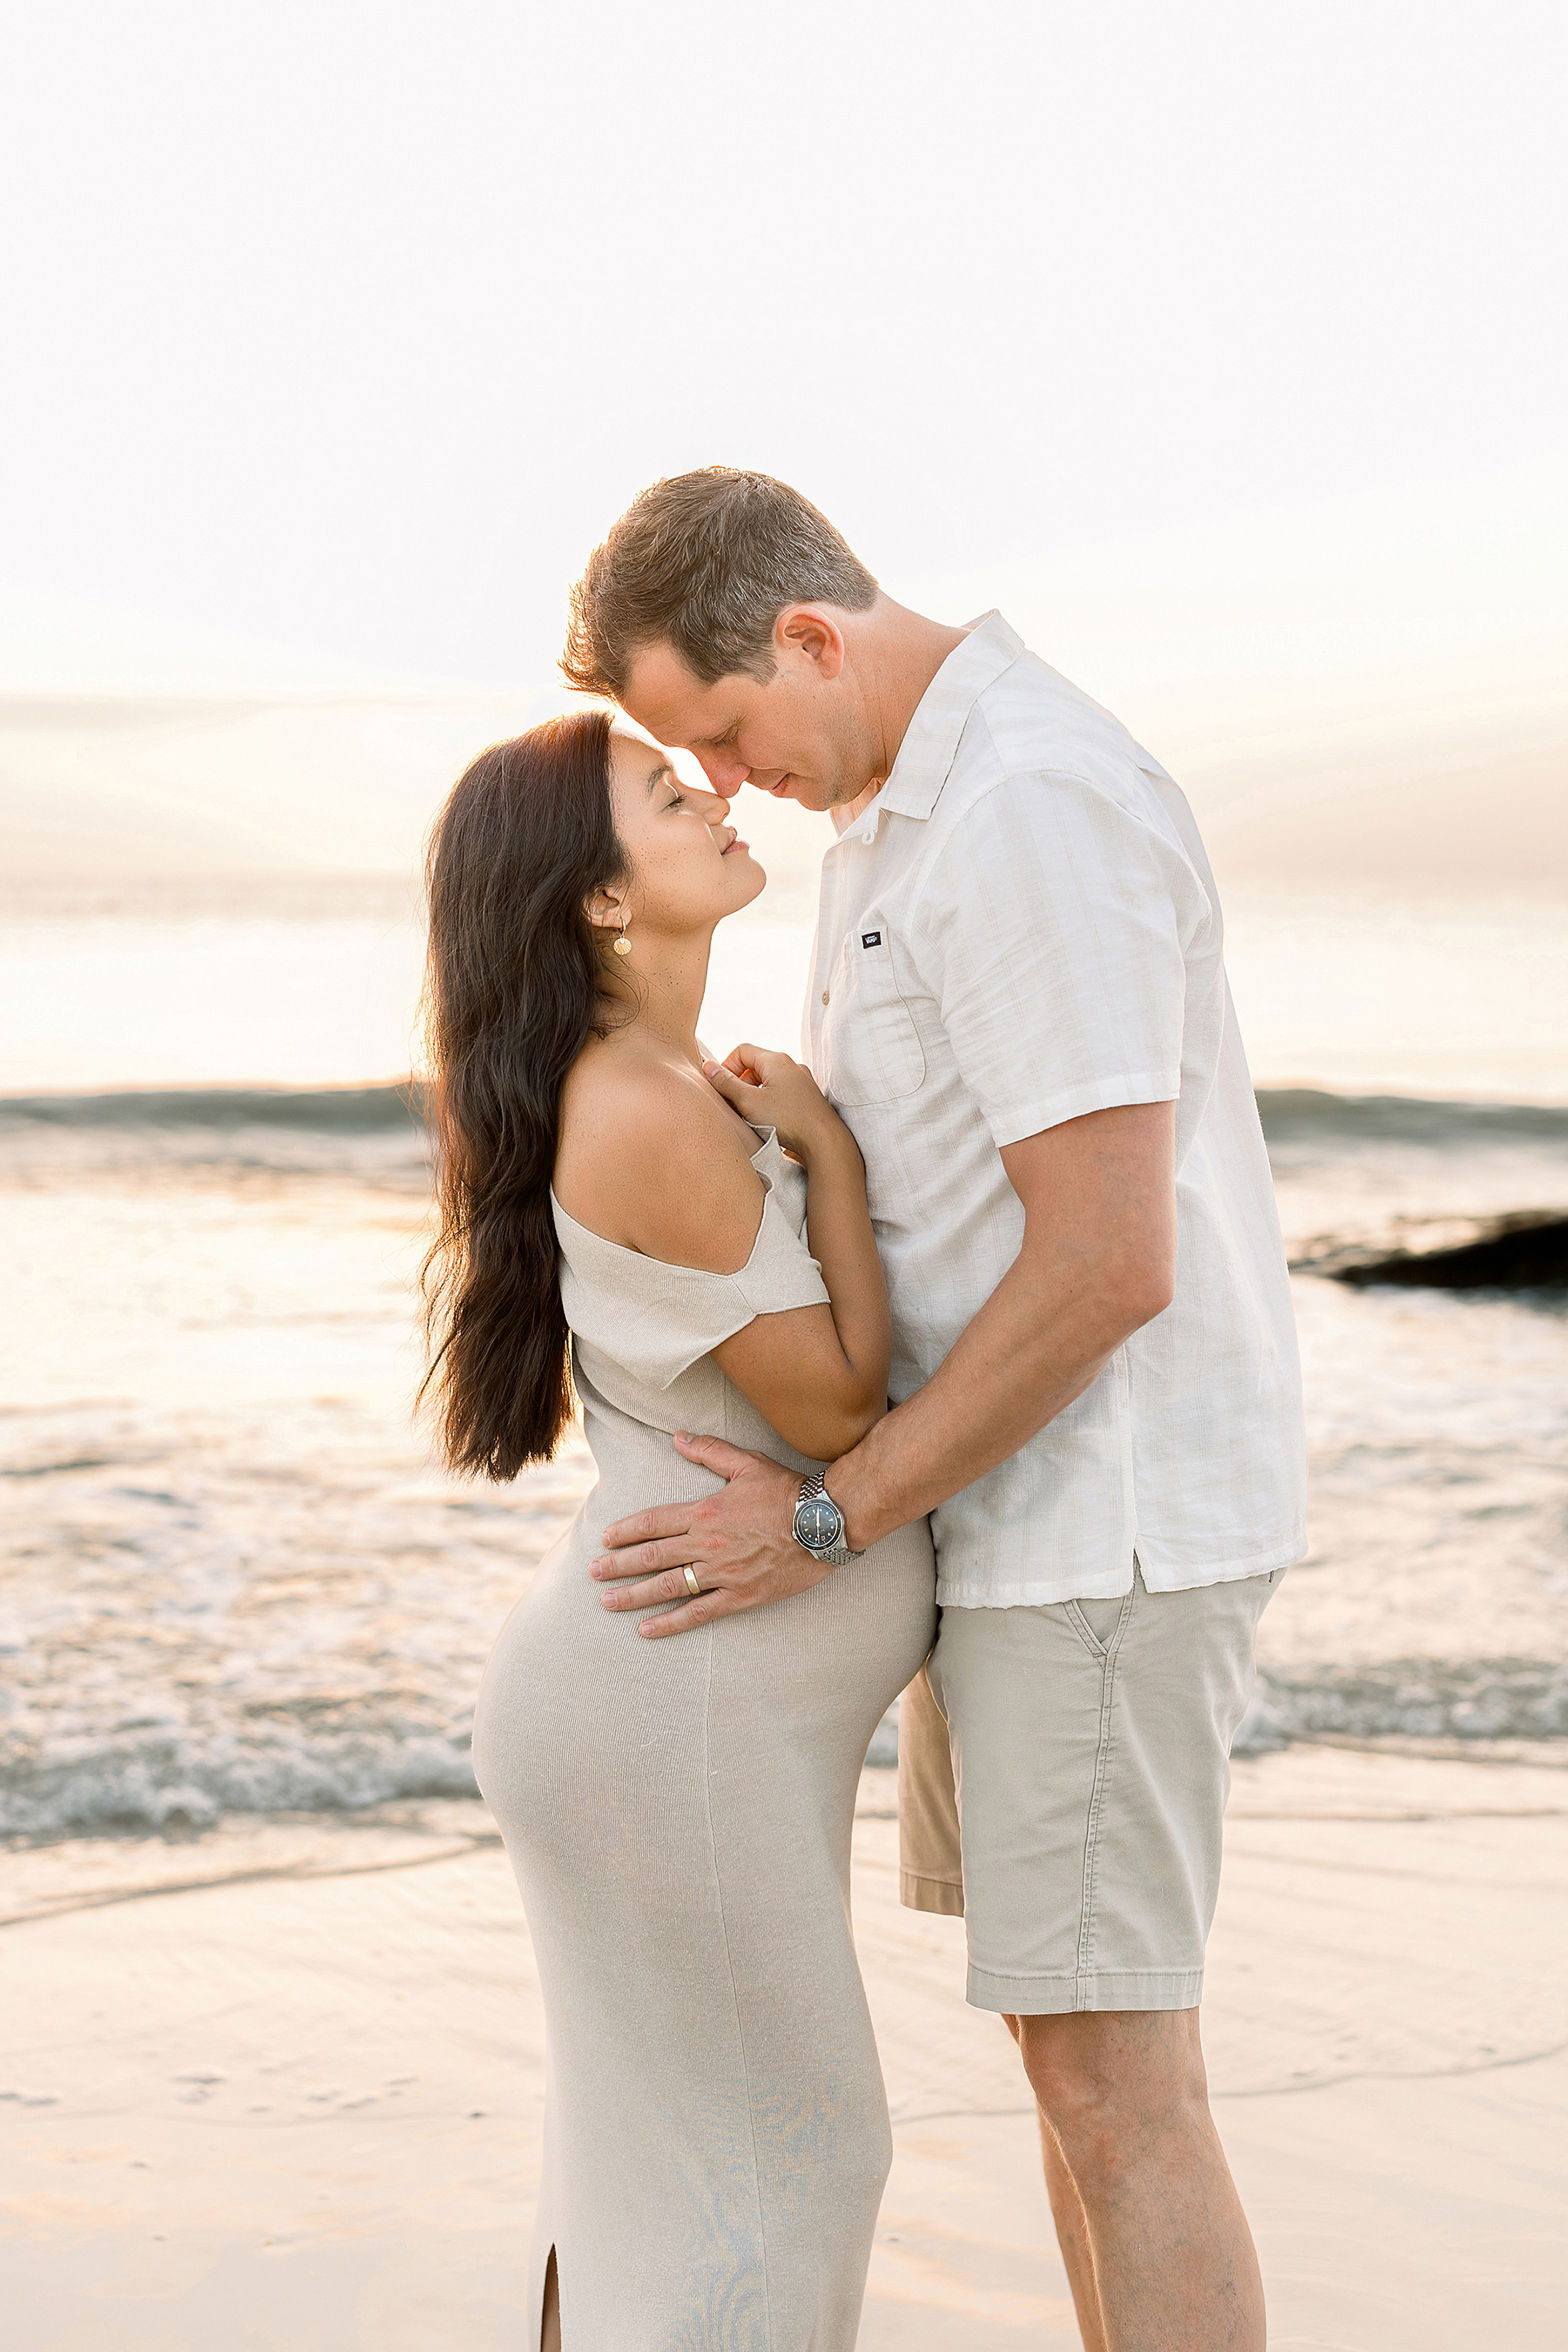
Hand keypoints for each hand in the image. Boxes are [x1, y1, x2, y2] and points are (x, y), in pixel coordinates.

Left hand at [589, 1433, 832, 1637]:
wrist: (827, 1522)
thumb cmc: (788, 1491)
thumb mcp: (747, 1463)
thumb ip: (709, 1450)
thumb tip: (678, 1437)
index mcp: (706, 1511)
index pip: (654, 1522)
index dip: (626, 1531)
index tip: (606, 1539)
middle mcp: (708, 1543)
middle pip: (653, 1556)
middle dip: (619, 1565)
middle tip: (593, 1572)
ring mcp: (723, 1572)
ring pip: (668, 1586)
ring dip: (634, 1595)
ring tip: (608, 1602)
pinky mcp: (741, 1595)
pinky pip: (699, 1612)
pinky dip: (671, 1622)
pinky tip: (647, 1629)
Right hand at [702, 1045, 845, 1167]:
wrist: (824, 1141)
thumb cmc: (787, 1120)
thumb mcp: (748, 1101)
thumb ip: (726, 1083)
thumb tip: (708, 1066)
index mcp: (776, 1060)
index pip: (741, 1051)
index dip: (726, 1067)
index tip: (721, 1089)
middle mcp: (791, 1066)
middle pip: (755, 1066)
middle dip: (739, 1083)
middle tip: (733, 1105)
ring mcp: (801, 1082)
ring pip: (768, 1081)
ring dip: (753, 1095)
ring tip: (748, 1116)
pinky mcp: (807, 1098)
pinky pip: (780, 1093)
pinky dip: (768, 1102)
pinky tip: (767, 1122)